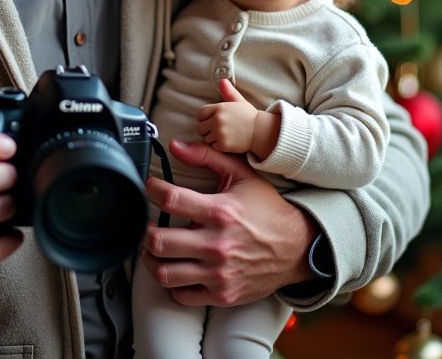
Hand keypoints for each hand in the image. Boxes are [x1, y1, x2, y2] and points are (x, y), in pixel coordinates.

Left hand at [141, 139, 314, 307]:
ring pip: (165, 272)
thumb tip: (175, 146)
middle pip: (160, 241)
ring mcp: (219, 274)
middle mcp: (217, 245)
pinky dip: (170, 283)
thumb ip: (207, 156)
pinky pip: (182, 295)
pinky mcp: (222, 294)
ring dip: (151, 258)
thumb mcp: (241, 175)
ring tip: (152, 246)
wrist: (297, 247)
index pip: (171, 199)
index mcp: (220, 212)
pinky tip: (173, 266)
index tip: (150, 186)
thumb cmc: (267, 209)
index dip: (152, 190)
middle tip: (144, 221)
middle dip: (144, 229)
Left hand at [196, 79, 257, 153]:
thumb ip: (228, 92)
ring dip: (213, 139)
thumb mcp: (238, 101)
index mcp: (219, 108)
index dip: (205, 118)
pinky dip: (219, 146)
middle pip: (201, 127)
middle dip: (208, 129)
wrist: (261, 132)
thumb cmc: (249, 116)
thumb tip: (222, 80)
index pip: (200, 113)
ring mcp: (220, 133)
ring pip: (206, 138)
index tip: (213, 120)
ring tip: (225, 135)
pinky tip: (228, 142)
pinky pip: (213, 147)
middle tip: (220, 129)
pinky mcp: (224, 145)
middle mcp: (218, 120)